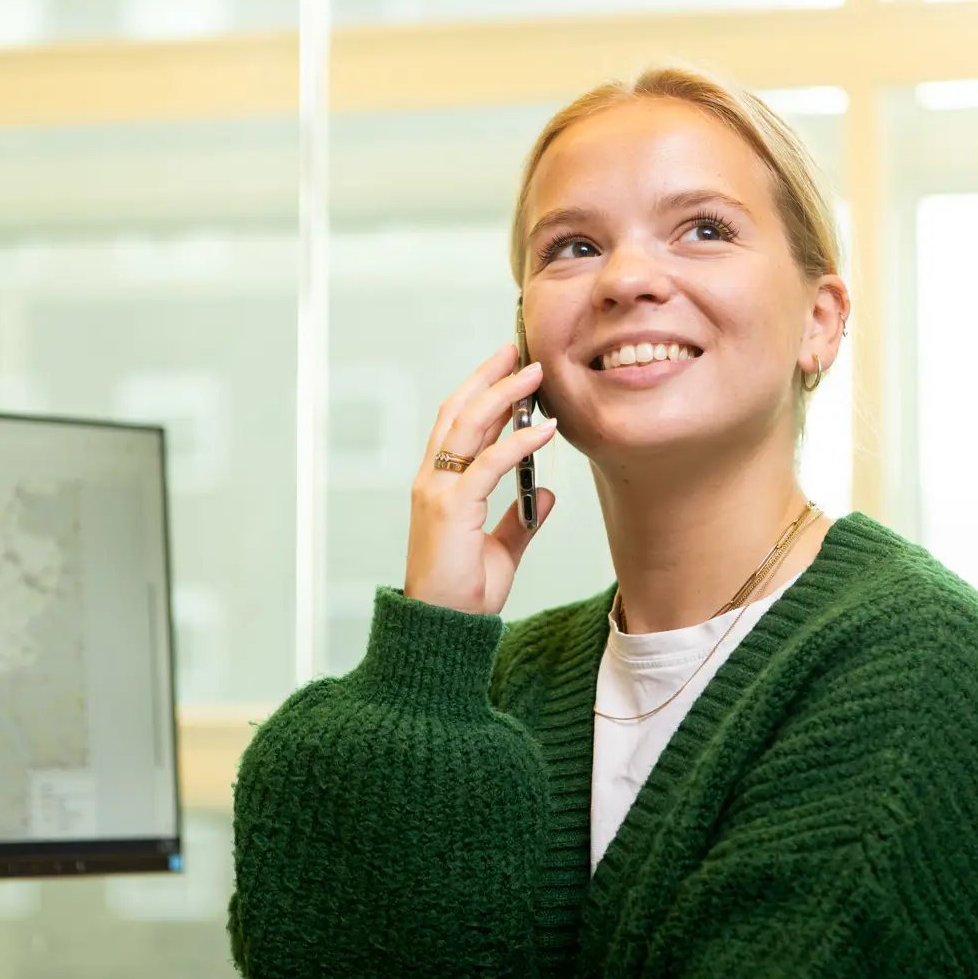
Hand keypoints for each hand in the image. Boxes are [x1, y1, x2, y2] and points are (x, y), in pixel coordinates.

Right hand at [403, 343, 559, 616]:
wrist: (442, 628)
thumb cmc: (462, 594)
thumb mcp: (501, 550)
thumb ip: (520, 520)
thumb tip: (545, 494)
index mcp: (438, 486)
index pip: (457, 424)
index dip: (481, 391)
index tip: (509, 368)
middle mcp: (432, 480)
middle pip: (459, 411)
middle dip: (489, 377)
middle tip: (519, 351)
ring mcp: (438, 491)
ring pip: (469, 426)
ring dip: (504, 395)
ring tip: (534, 373)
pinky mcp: (452, 508)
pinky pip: (489, 464)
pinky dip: (518, 442)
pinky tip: (545, 429)